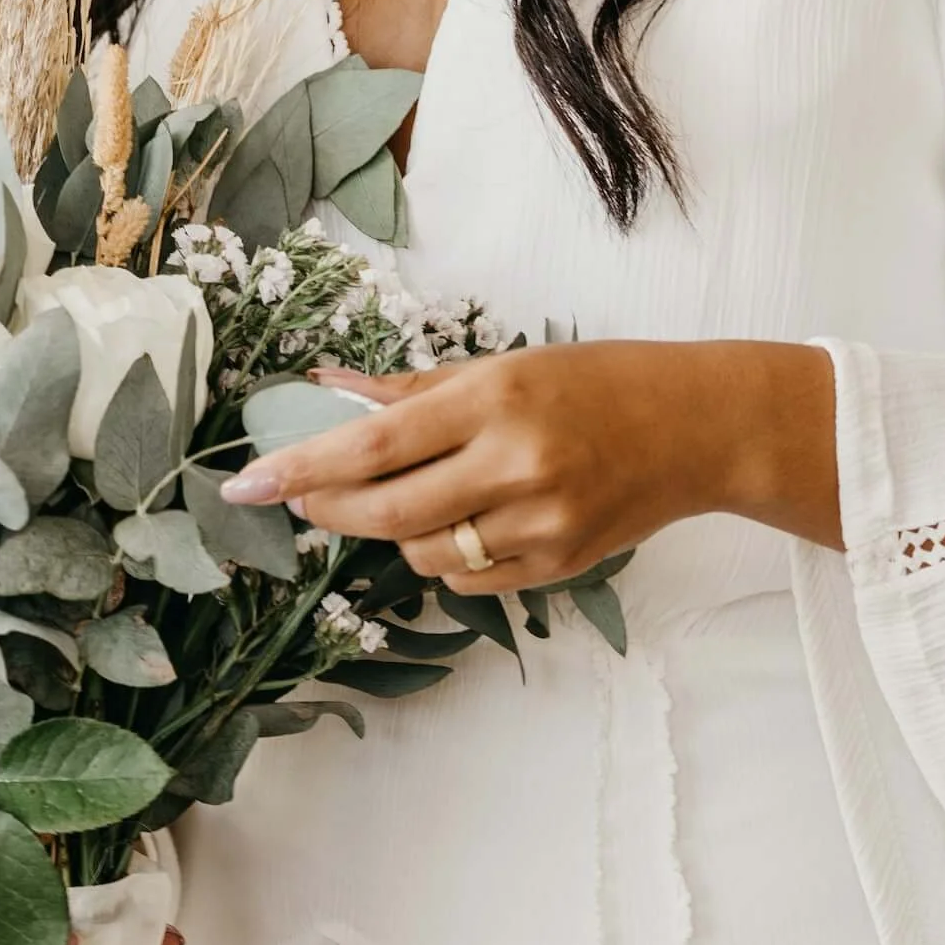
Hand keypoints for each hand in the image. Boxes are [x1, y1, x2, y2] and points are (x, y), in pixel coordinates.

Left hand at [218, 337, 842, 593]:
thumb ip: (412, 388)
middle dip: (326, 509)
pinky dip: (444, 556)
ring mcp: (540, 522)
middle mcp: (516, 464)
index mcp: (496, 400)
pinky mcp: (559, 565)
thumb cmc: (596, 382)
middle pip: (386, 510)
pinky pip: (467, 578)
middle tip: (295, 497)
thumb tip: (327, 388)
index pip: (373, 444)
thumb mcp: (503, 366)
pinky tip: (462, 522)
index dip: (302, 466)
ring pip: (422, 553)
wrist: (697, 427)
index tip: (248, 480)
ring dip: (393, 531)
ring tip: (409, 496)